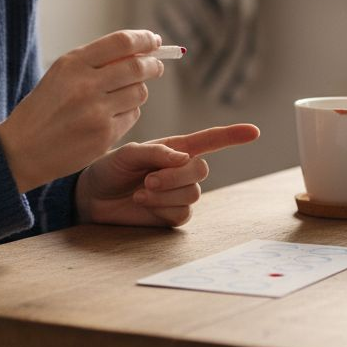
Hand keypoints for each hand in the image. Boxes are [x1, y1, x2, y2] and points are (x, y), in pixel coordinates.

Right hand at [0, 30, 163, 192]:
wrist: (22, 149)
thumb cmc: (44, 108)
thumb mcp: (61, 75)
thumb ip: (95, 61)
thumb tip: (139, 49)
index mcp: (73, 63)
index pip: (121, 42)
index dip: (144, 39)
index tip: (154, 41)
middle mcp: (86, 85)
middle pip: (138, 66)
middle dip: (153, 64)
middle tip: (156, 66)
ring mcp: (96, 112)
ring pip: (140, 92)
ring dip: (138, 90)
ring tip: (123, 94)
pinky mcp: (104, 135)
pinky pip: (133, 115)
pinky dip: (128, 112)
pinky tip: (111, 116)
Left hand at [75, 124, 260, 226]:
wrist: (92, 197)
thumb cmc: (109, 168)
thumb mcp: (128, 154)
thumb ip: (155, 152)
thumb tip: (182, 158)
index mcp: (175, 148)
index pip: (210, 140)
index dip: (232, 136)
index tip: (254, 132)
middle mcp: (181, 170)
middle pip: (201, 170)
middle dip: (175, 176)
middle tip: (148, 179)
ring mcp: (179, 193)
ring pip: (193, 193)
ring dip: (165, 193)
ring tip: (140, 191)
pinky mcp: (172, 215)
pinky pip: (182, 213)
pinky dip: (161, 208)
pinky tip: (143, 204)